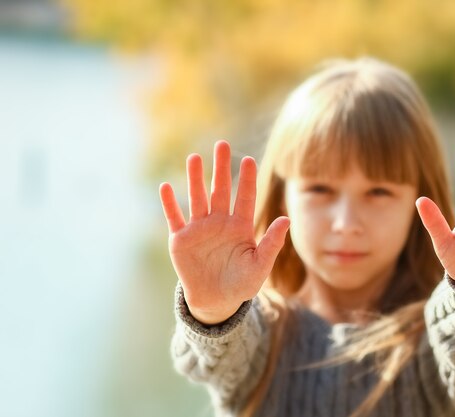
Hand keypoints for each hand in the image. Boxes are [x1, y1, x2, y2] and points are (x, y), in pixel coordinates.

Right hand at [159, 140, 289, 323]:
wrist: (216, 302)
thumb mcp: (260, 266)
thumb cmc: (241, 284)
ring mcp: (199, 229)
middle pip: (221, 190)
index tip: (249, 160)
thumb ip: (272, 243)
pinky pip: (174, 218)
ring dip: (195, 179)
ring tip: (194, 157)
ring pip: (197, 198)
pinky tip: (166, 187)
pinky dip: (170, 203)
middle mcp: (220, 222)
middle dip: (221, 168)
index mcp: (241, 227)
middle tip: (222, 144)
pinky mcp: (180, 239)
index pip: (246, 198)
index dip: (247, 180)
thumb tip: (286, 219)